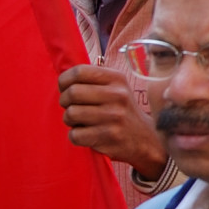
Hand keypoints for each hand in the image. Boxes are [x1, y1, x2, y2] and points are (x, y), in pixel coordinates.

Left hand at [58, 64, 166, 180]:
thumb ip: (94, 79)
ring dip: (69, 119)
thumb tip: (64, 79)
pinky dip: (75, 136)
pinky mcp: (108, 136)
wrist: (143, 137)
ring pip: (71, 114)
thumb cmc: (121, 109)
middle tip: (70, 106)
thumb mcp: (116, 87)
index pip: (80, 71)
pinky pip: (75, 135)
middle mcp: (117, 94)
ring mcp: (113, 116)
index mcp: (116, 78)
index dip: (65, 80)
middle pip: (72, 92)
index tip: (65, 87)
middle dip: (64, 100)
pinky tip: (85, 133)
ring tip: (78, 121)